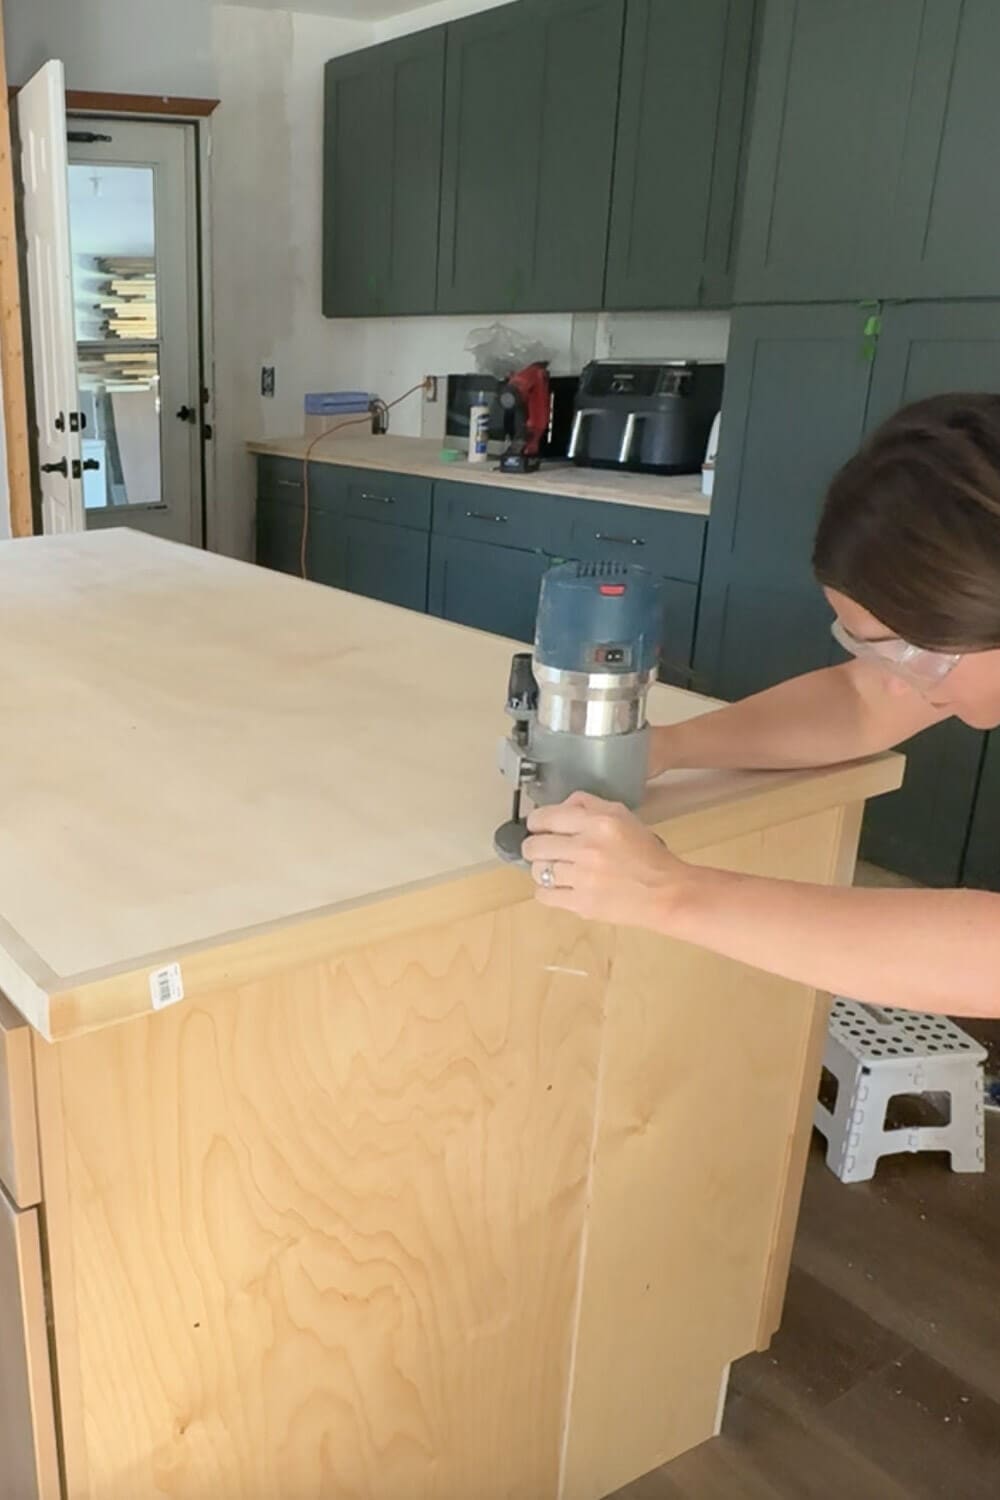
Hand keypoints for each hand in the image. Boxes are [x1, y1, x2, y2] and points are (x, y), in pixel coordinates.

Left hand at [522, 791, 688, 927]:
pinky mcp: (581, 904)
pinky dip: (546, 891)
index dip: (536, 822)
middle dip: (534, 847)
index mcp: (598, 823)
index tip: (538, 827)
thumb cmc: (646, 854)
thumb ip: (588, 804)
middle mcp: (586, 848)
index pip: (545, 817)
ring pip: (537, 871)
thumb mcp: (623, 816)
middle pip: (534, 845)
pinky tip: (558, 887)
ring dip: (542, 869)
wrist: (666, 892)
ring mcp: (582, 878)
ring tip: (555, 869)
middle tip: (542, 850)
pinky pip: (544, 895)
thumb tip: (559, 806)